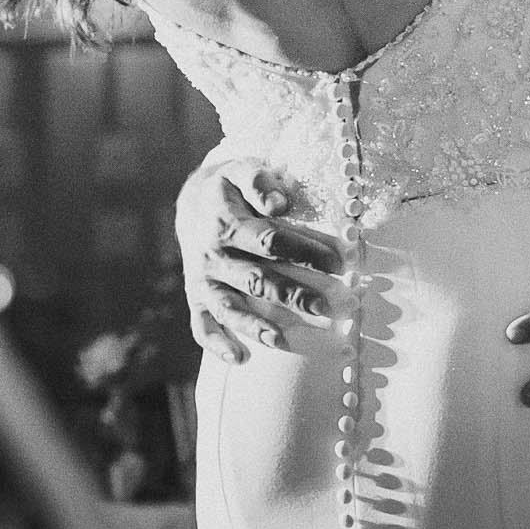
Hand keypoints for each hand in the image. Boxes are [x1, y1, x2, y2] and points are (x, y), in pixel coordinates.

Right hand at [175, 156, 344, 362]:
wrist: (191, 202)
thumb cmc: (230, 187)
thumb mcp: (241, 169)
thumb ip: (259, 181)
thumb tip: (279, 203)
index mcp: (228, 223)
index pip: (270, 241)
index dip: (304, 251)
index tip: (338, 262)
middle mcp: (214, 255)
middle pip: (256, 279)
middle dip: (292, 295)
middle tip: (326, 307)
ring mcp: (204, 279)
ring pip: (229, 307)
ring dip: (254, 325)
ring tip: (281, 341)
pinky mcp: (197, 296)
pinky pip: (202, 324)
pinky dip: (217, 343)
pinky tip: (239, 359)